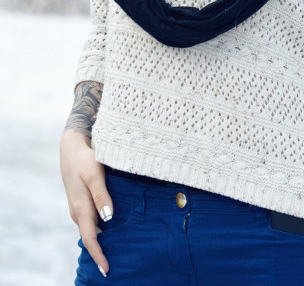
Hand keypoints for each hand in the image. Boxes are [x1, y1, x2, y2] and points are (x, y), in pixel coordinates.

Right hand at [60, 130, 112, 276]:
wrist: (71, 147)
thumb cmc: (84, 159)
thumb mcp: (94, 174)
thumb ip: (101, 195)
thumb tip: (108, 218)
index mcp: (81, 208)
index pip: (90, 238)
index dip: (98, 254)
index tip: (106, 269)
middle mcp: (79, 212)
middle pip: (91, 237)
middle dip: (101, 252)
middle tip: (115, 264)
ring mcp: (79, 207)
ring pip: (91, 229)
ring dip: (102, 241)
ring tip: (118, 250)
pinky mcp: (83, 201)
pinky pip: (91, 220)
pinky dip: (100, 228)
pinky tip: (112, 229)